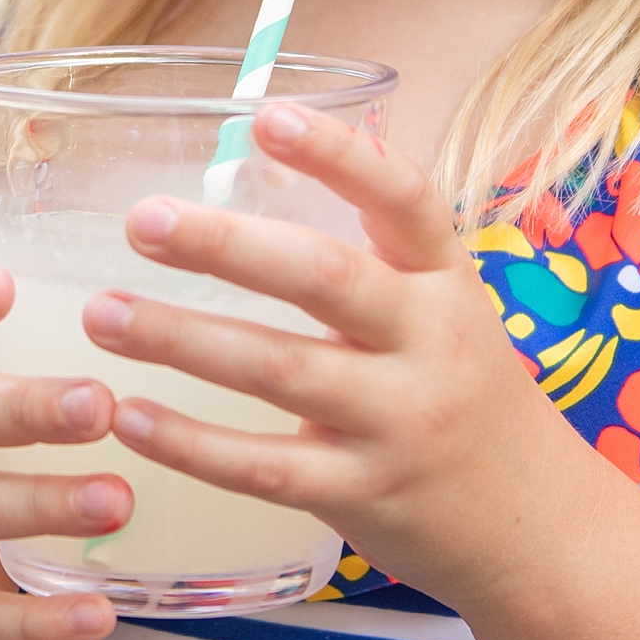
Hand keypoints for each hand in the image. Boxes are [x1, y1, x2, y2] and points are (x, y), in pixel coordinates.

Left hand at [84, 103, 603, 612]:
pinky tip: (131, 418)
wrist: (533, 524)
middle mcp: (430, 342)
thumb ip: (370, 257)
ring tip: (106, 313)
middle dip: (226, 246)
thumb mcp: (443, 310)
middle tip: (143, 219)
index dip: (338, 153)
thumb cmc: (463, 394)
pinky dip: (192, 443)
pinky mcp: (363, 494)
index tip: (264, 116)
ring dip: (183, 339)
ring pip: (280, 371)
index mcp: (447, 281)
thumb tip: (251, 174)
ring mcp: (398, 422)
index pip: (402, 197)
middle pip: (324, 278)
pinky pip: (265, 467)